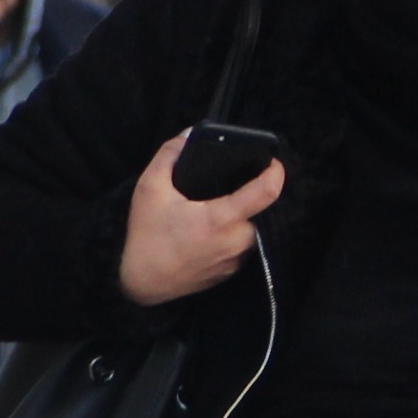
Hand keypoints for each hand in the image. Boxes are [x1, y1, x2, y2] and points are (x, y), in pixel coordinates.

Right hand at [113, 132, 281, 305]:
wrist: (142, 282)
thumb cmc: (147, 235)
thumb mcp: (150, 187)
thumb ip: (170, 154)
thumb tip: (189, 135)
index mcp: (221, 219)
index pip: (266, 192)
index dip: (275, 172)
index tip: (273, 162)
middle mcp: (236, 240)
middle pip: (252, 208)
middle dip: (238, 196)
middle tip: (213, 192)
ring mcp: (236, 259)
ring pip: (245, 226)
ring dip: (232, 217)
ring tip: (204, 213)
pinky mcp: (231, 271)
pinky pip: (238, 244)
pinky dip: (226, 235)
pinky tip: (203, 233)